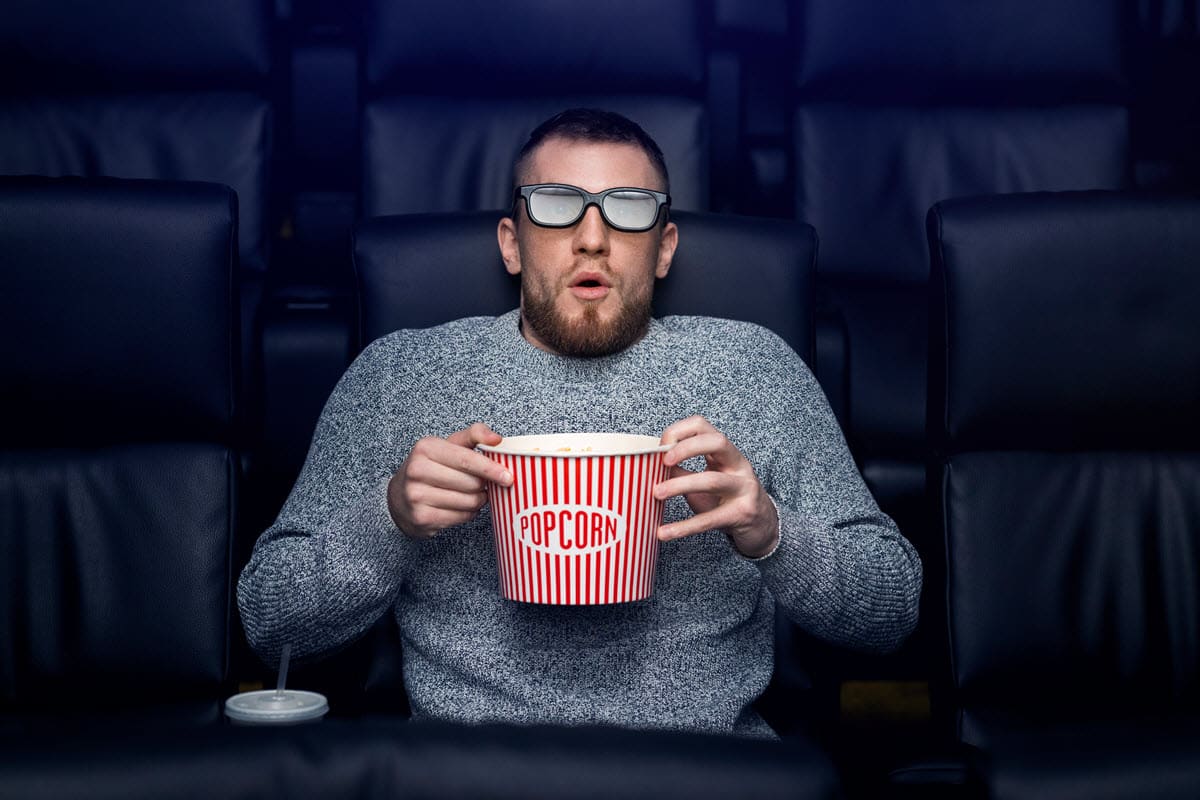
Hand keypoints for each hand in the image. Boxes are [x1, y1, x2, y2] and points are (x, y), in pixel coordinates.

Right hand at [387, 423, 512, 538]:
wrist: (397, 497)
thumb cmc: (429, 468)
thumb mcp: (447, 445)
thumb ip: (473, 435)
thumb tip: (497, 439)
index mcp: (426, 448)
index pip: (467, 459)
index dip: (490, 468)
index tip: (508, 476)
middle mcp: (417, 470)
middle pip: (471, 483)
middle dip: (484, 485)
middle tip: (482, 484)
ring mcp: (417, 496)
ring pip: (469, 501)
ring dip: (478, 500)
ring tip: (472, 494)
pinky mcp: (422, 517)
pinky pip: (461, 517)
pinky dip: (468, 513)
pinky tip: (461, 506)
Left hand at [654, 416, 778, 557]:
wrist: (761, 526)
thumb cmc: (726, 500)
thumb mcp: (703, 481)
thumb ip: (679, 472)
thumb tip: (647, 466)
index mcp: (725, 452)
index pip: (702, 426)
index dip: (679, 431)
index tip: (660, 447)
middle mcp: (738, 465)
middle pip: (716, 442)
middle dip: (687, 448)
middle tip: (663, 462)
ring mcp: (744, 488)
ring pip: (712, 480)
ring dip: (680, 485)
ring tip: (656, 493)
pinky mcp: (741, 514)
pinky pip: (710, 520)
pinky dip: (684, 527)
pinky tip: (664, 532)